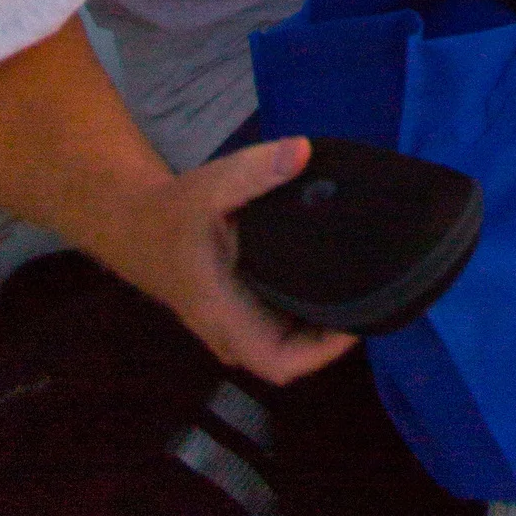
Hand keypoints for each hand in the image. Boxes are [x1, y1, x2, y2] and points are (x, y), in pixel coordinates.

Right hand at [116, 138, 356, 384]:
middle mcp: (230, 333)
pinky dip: (307, 311)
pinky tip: (335, 280)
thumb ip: (256, 171)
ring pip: (288, 342)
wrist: (140, 226)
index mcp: (223, 314)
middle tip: (375, 292)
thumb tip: (303, 152)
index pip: (280, 362)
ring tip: (364, 285)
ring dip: (322, 323)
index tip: (360, 321)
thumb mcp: (213, 185)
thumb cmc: (176, 212)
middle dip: (333, 336)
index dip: (323, 353)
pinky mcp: (239, 313)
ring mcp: (234, 327)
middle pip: (292, 355)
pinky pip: (280, 326)